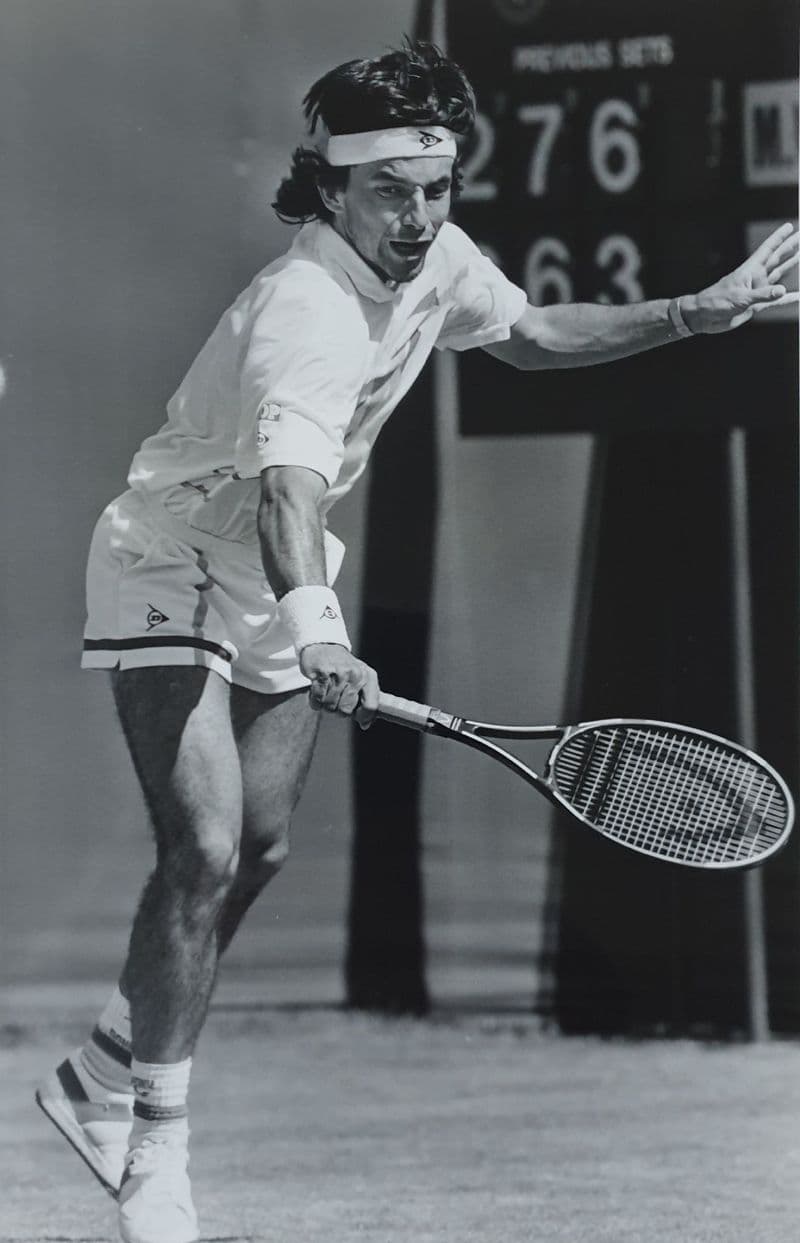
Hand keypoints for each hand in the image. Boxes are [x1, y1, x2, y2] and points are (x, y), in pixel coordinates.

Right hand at [300, 643, 379, 728]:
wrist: (323, 644)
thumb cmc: (343, 666)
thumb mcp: (360, 677)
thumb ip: (366, 700)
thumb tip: (365, 724)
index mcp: (367, 676)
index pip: (371, 706)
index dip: (364, 717)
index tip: (358, 719)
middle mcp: (355, 674)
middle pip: (346, 710)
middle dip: (339, 710)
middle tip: (336, 699)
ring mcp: (337, 673)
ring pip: (330, 706)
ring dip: (325, 704)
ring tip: (326, 692)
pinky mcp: (320, 673)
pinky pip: (317, 700)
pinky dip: (315, 701)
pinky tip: (317, 691)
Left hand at [682, 222, 798, 332]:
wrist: (704, 317)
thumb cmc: (717, 302)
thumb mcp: (740, 297)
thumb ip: (762, 295)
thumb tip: (782, 291)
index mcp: (750, 270)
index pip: (767, 250)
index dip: (778, 238)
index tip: (788, 227)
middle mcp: (755, 278)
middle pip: (776, 259)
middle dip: (788, 248)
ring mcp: (756, 291)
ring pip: (777, 276)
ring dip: (789, 267)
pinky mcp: (755, 305)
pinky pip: (775, 301)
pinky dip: (786, 299)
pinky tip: (797, 296)